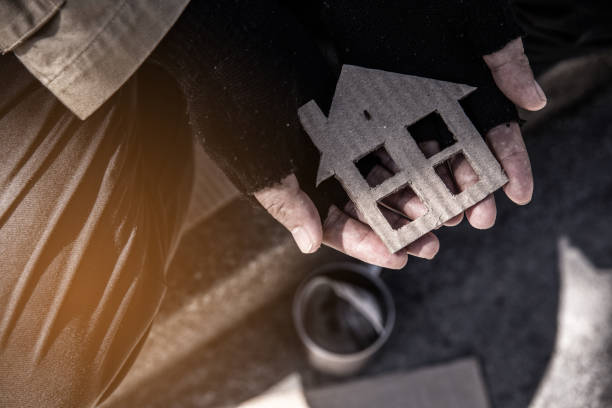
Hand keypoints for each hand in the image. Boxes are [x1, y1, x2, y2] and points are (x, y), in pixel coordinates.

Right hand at [255, 37, 545, 267]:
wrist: (248, 57)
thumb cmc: (244, 114)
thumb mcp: (264, 166)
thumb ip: (288, 203)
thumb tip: (309, 243)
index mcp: (300, 195)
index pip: (336, 230)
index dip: (368, 245)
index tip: (399, 256)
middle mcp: (322, 177)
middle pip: (365, 211)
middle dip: (398, 227)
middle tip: (430, 239)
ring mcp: (338, 151)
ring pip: (381, 181)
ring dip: (408, 194)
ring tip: (437, 205)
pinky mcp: (352, 126)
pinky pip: (385, 146)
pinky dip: (406, 156)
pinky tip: (429, 162)